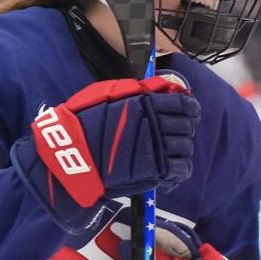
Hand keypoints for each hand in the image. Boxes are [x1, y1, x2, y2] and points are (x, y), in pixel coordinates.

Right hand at [11, 74, 199, 231]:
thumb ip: (137, 89)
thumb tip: (163, 86)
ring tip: (168, 152)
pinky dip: (178, 170)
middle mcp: (156, 125)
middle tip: (172, 133)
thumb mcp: (106, 93)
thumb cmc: (82, 121)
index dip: (190, 108)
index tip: (188, 112)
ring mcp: (157, 150)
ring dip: (180, 150)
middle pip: (186, 127)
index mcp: (147, 104)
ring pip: (185, 149)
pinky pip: (179, 170)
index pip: (185, 105)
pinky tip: (169, 169)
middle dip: (183, 129)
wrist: (70, 155)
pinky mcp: (154, 173)